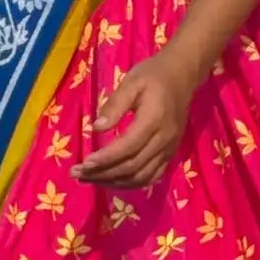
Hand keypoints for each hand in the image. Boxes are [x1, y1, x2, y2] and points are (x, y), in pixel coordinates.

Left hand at [74, 51, 200, 189]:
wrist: (183, 76)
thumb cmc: (153, 76)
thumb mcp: (131, 83)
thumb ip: (114, 105)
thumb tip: (96, 128)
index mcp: (154, 120)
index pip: (128, 147)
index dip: (105, 159)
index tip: (83, 164)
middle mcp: (164, 139)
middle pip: (133, 167)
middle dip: (103, 174)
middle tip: (77, 174)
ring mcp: (169, 149)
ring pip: (141, 177)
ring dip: (113, 182)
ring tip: (88, 180)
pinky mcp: (170, 153)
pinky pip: (152, 176)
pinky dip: (130, 183)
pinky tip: (111, 181)